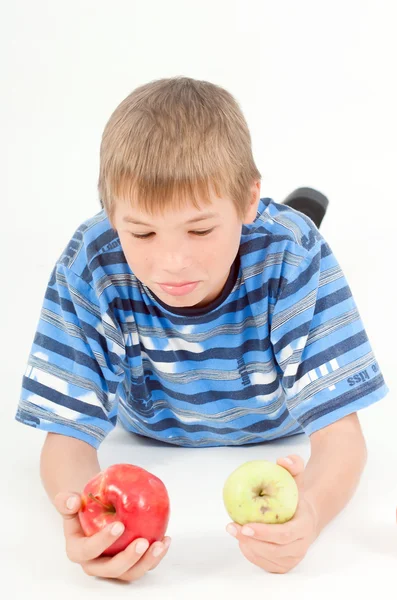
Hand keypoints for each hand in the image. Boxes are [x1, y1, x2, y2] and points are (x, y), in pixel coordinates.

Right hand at [54, 491, 170, 581]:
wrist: (91, 511)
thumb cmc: (82, 508)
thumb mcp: (70, 502)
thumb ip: (66, 501)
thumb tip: (73, 501)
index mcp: (78, 551)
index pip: (88, 551)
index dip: (103, 541)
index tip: (119, 525)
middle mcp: (95, 564)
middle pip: (111, 569)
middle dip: (128, 558)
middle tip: (141, 542)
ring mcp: (113, 566)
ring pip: (130, 573)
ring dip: (146, 562)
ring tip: (159, 545)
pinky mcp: (129, 564)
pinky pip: (143, 565)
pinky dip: (155, 557)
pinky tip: (164, 541)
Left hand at [225, 455, 317, 573]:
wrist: (308, 514)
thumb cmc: (297, 494)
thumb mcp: (297, 476)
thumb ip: (293, 464)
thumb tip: (282, 460)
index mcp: (305, 526)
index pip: (285, 534)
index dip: (265, 533)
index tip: (245, 525)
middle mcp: (301, 546)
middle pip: (275, 550)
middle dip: (251, 541)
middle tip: (232, 527)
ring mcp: (293, 558)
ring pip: (268, 559)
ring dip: (248, 547)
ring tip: (233, 530)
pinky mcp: (284, 565)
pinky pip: (265, 564)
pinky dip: (251, 554)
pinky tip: (241, 540)